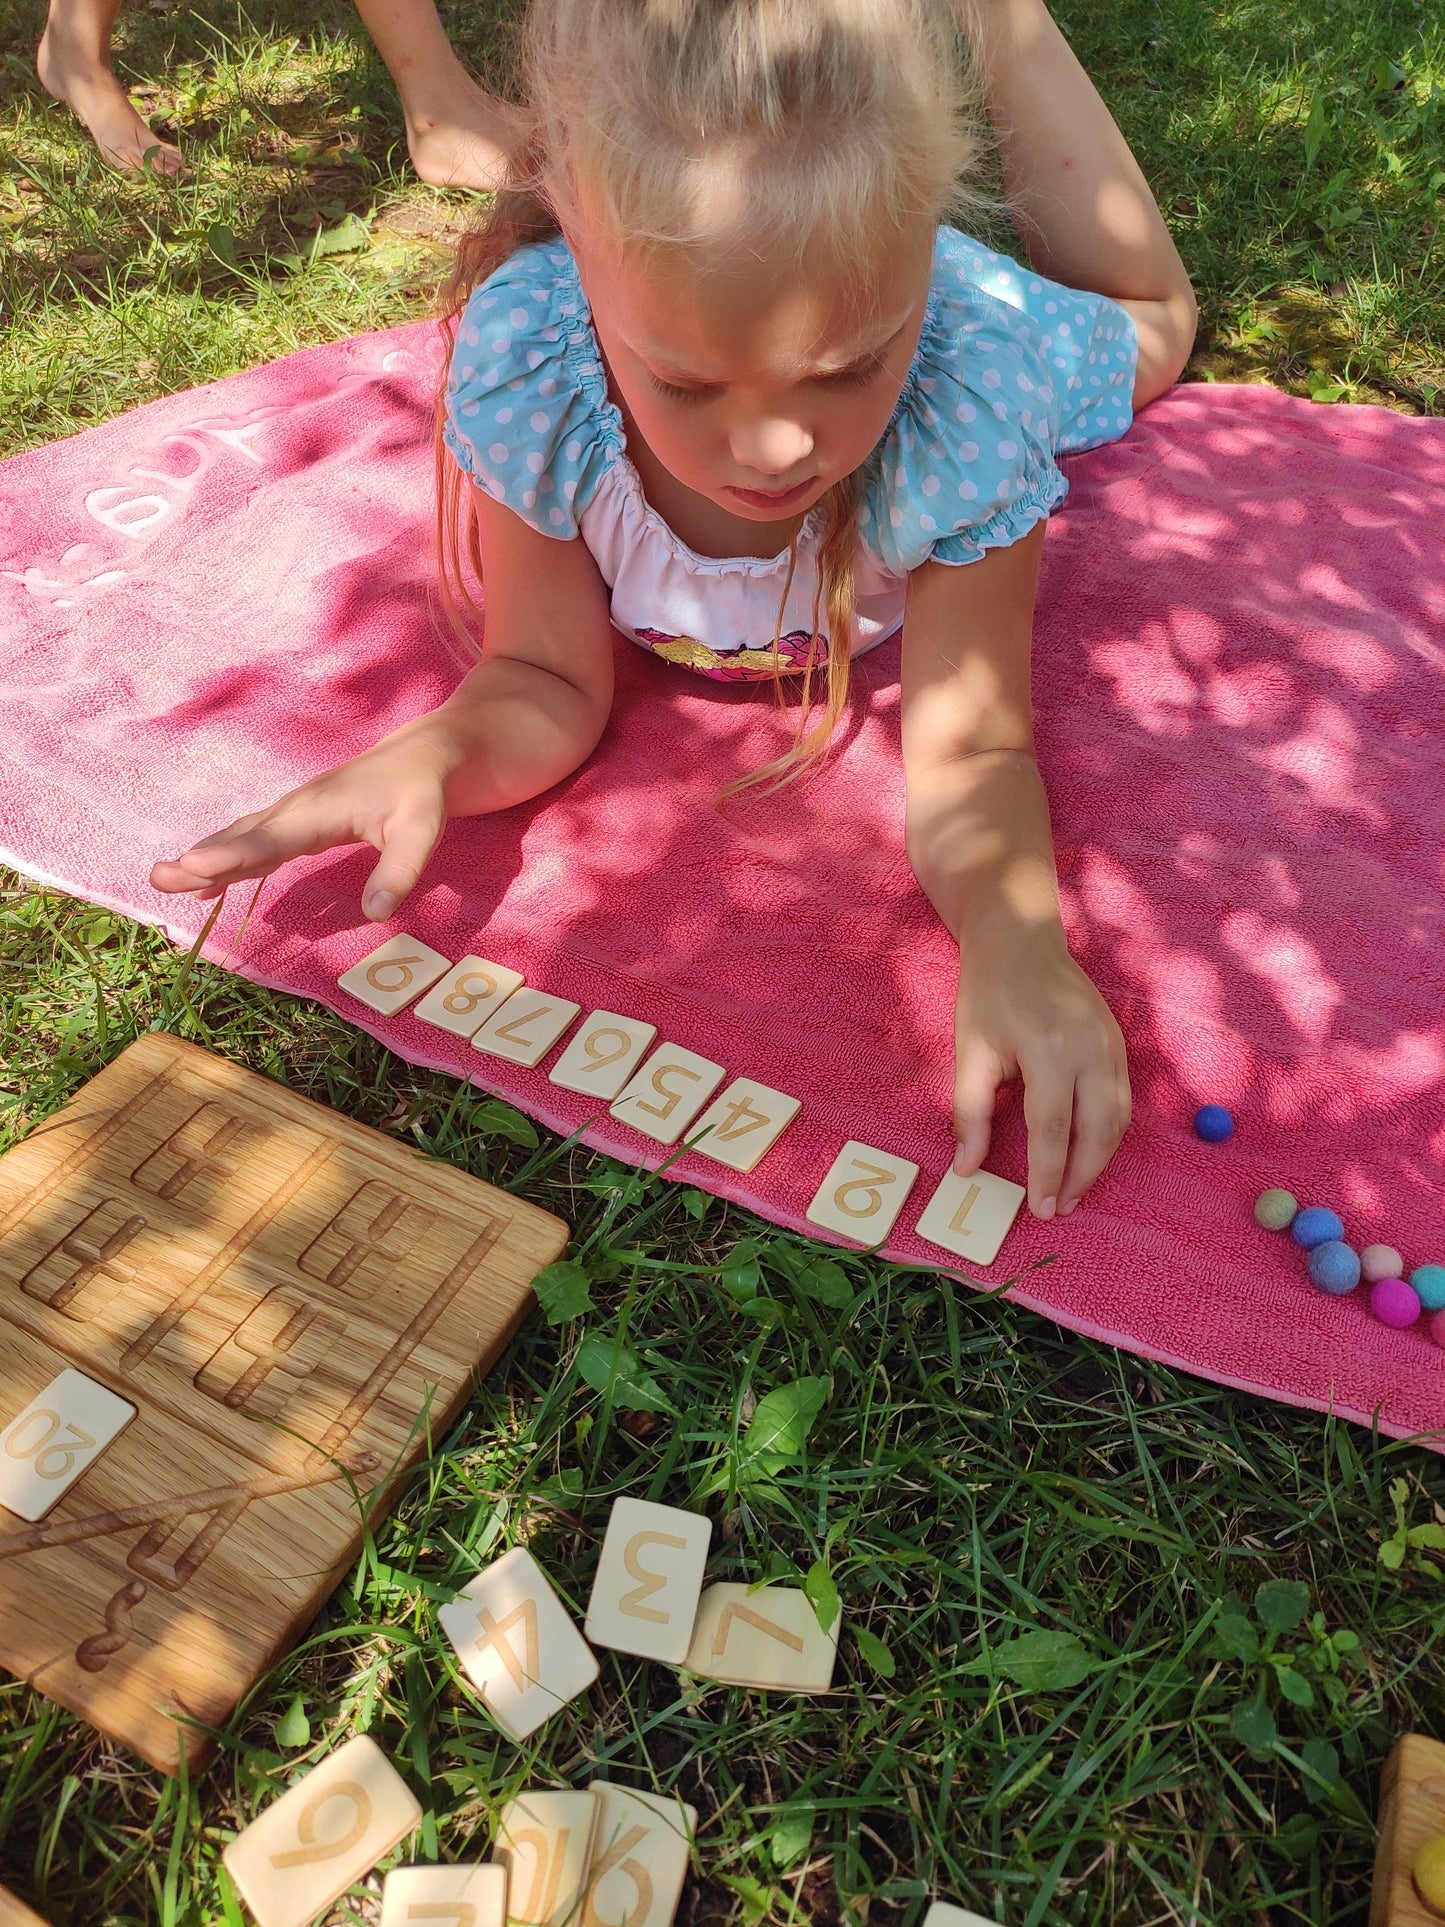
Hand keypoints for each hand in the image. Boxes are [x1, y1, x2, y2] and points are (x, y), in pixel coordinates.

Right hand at [148, 718, 465, 920]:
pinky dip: (227, 859)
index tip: (194, 866)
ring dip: (205, 859)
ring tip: (164, 880)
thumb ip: (399, 871)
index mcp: (320, 810)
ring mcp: (294, 814)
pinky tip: (204, 883)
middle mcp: (297, 810)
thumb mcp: (423, 831)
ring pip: (242, 837)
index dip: (233, 855)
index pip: (271, 838)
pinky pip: (254, 841)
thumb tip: (374, 914)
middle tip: (159, 877)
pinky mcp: (299, 821)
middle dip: (201, 858)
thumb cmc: (423, 792)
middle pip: (242, 837)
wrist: (426, 756)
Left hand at [951, 923, 1130, 1219]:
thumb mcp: (970, 1051)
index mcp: (1049, 1050)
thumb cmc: (988, 995)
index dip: (1048, 1173)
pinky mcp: (1118, 1042)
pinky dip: (1109, 1132)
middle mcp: (1090, 1049)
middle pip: (1099, 1130)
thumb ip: (969, 1112)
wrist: (1020, 939)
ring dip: (1100, 1159)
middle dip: (1082, 1176)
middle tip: (1061, 1207)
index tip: (1041, 1208)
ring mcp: (1111, 1044)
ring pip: (1119, 1119)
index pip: (1053, 1128)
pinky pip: (1123, 1099)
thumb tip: (966, 1168)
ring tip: (1074, 1189)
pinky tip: (1088, 1152)